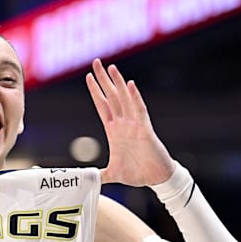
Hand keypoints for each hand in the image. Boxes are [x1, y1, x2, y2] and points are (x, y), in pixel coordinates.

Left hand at [85, 58, 174, 185]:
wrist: (156, 179)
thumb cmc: (137, 174)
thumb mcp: (111, 174)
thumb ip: (98, 175)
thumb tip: (84, 180)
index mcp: (113, 131)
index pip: (102, 106)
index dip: (95, 92)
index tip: (88, 77)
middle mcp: (123, 124)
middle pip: (111, 96)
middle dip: (103, 79)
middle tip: (95, 62)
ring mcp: (134, 125)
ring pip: (124, 99)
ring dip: (117, 83)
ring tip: (110, 67)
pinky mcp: (145, 130)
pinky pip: (139, 110)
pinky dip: (134, 97)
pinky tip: (129, 85)